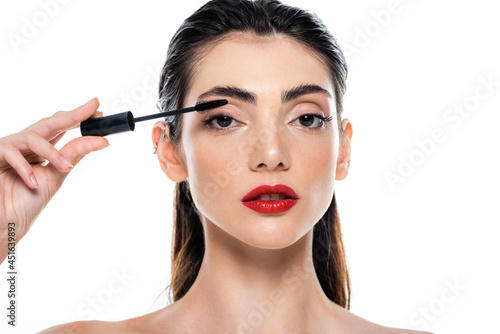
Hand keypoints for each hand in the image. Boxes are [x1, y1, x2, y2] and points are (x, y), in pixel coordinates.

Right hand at [0, 98, 108, 262]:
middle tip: (93, 108)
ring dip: (52, 152)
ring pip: (33, 137)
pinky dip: (25, 168)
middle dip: (73, 115)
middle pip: (50, 123)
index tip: (98, 109)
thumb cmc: (24, 203)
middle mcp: (25, 145)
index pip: (60, 127)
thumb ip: (73, 156)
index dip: (78, 116)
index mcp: (40, 149)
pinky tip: (33, 183)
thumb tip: (101, 141)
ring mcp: (9, 149)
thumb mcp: (55, 177)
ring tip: (66, 167)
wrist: (2, 224)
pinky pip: (11, 153)